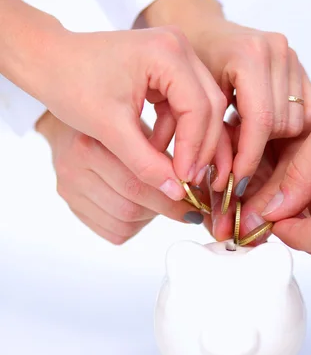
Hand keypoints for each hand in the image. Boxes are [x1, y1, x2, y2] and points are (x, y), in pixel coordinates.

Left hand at [32, 26, 226, 198]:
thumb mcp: (110, 129)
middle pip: (209, 106)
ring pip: (201, 107)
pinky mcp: (169, 67)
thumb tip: (178, 193)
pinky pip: (186, 104)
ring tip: (170, 169)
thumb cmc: (71, 84)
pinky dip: (176, 130)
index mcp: (166, 52)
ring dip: (189, 140)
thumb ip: (145, 163)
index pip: (199, 108)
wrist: (48, 61)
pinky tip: (156, 149)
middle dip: (200, 146)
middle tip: (188, 179)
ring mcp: (176, 55)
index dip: (195, 148)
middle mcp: (178, 47)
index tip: (184, 179)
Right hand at [36, 112, 207, 243]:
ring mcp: (69, 188)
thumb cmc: (115, 124)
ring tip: (159, 203)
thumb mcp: (141, 130)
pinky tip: (140, 209)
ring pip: (124, 221)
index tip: (195, 199)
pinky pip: (112, 230)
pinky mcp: (71, 205)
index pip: (140, 179)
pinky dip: (134, 225)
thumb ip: (163, 158)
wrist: (73, 125)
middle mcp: (73, 166)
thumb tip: (198, 191)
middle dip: (166, 209)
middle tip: (188, 209)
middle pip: (131, 204)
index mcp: (91, 142)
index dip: (173, 195)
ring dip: (150, 217)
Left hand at [137, 0, 310, 195]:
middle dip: (259, 152)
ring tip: (243, 144)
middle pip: (282, 124)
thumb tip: (223, 182)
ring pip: (297, 121)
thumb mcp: (187, 98)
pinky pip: (308, 110)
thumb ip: (204, 137)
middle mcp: (277, 49)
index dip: (248, 158)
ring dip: (272, 141)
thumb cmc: (186, 60)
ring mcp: (291, 54)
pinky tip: (262, 132)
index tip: (234, 182)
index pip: (260, 120)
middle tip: (234, 168)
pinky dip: (287, 128)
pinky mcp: (300, 63)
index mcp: (248, 53)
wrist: (195, 27)